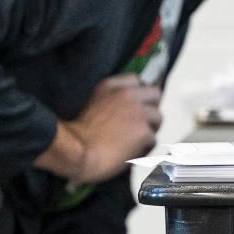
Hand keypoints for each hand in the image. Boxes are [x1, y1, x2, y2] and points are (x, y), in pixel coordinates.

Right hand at [39, 74, 162, 182]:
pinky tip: (129, 153)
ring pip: (157, 119)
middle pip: (154, 95)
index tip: (135, 105)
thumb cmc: (78, 135)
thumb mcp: (92, 104)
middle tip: (140, 124)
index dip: (139, 94)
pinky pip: (152, 140)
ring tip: (132, 141)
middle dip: (150, 109)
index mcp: (110, 86)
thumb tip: (128, 108)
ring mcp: (138, 112)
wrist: (76, 152)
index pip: (136, 80)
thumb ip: (111, 100)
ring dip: (148, 130)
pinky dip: (144, 148)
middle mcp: (127, 95)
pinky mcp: (144, 132)